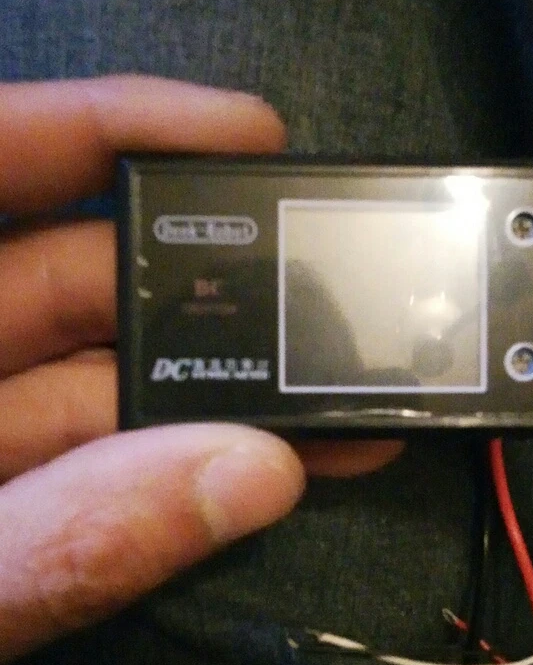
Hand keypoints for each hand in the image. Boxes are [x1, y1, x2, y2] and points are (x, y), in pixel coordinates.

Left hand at [0, 76, 401, 661]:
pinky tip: (268, 467)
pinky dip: (170, 472)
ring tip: (345, 402)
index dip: (111, 123)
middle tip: (338, 293)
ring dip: (219, 395)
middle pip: (65, 279)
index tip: (250, 131)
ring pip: (90, 386)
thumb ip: (55, 541)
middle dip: (211, 287)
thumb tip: (253, 474)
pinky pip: (80, 472)